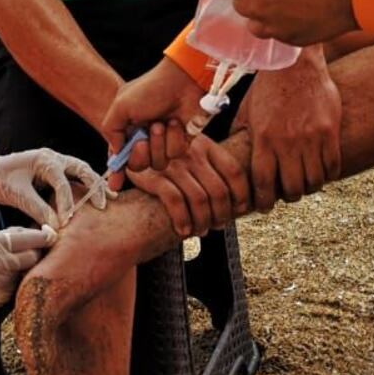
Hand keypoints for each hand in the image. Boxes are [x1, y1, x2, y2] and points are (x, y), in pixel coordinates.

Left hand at [0, 148, 110, 229]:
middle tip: (101, 206)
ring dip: (95, 185)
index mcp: (44, 159)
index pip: (62, 182)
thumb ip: (38, 210)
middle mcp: (53, 158)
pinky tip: (97, 199)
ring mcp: (56, 163)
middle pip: (82, 169)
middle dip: (94, 187)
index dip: (66, 203)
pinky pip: (76, 178)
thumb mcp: (18, 196)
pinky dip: (87, 187)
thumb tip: (56, 229)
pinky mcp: (55, 172)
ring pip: (82, 171)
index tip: (67, 222)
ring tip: (109, 200)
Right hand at [0, 225, 55, 310]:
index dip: (46, 236)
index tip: (52, 234)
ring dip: (24, 269)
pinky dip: (14, 282)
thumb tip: (36, 232)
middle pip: (34, 257)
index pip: (32, 239)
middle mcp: (2, 263)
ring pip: (27, 273)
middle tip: (32, 251)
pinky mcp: (3, 297)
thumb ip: (10, 236)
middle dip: (36, 253)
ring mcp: (3, 282)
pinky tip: (1, 280)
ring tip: (8, 267)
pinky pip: (17, 286)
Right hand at [102, 57, 204, 172]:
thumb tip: (115, 153)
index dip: (116, 172)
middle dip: (140, 154)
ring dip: (159, 143)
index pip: (119, 156)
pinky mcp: (182, 142)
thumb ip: (112, 131)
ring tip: (162, 123)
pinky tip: (176, 123)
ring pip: (158, 163)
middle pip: (138, 165)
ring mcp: (164, 141)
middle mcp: (145, 137)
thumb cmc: (150, 89)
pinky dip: (174, 139)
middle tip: (143, 139)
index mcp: (128, 128)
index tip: (113, 186)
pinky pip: (175, 154)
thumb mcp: (121, 106)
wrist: (183, 81)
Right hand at [128, 130, 248, 237]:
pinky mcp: (154, 176)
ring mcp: (173, 165)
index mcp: (206, 145)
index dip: (243, 195)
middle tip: (218, 225)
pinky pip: (175, 202)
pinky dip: (182, 220)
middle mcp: (192, 153)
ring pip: (200, 200)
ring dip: (204, 222)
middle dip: (222, 215)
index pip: (234, 171)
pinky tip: (183, 230)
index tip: (242, 210)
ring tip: (202, 231)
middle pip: (219, 191)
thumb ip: (210, 166)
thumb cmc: (166, 155)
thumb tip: (239, 198)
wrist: (130, 143)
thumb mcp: (190, 150)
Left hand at [240, 48, 341, 211]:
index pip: (264, 183)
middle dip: (289, 196)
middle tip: (289, 193)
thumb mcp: (247, 110)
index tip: (266, 206)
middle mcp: (287, 142)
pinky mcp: (329, 131)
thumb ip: (240, 133)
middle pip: (292, 188)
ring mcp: (310, 137)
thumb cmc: (268, 86)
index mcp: (263, 138)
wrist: (295, 62)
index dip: (265, 201)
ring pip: (314, 181)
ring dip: (309, 187)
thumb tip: (225, 152)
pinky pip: (332, 165)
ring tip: (306, 183)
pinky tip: (322, 171)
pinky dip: (328, 174)